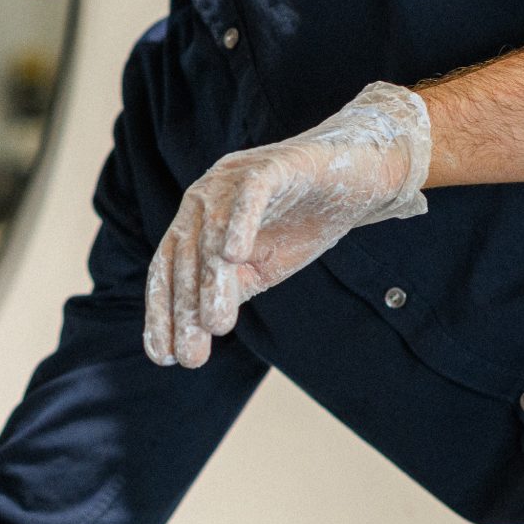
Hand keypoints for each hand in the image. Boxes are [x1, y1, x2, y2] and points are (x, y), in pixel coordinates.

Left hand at [144, 83, 431, 366]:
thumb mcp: (261, 267)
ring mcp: (237, 176)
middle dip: (185, 308)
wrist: (360, 175)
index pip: (168, 267)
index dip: (163, 312)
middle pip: (186, 254)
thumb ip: (229, 290)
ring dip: (212, 279)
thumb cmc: (303, 222)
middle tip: (192, 358)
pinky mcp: (275, 164)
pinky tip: (235, 255)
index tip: (164, 358)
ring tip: (217, 325)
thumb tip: (199, 330)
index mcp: (197, 219)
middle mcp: (207, 194)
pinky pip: (251, 192)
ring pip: (214, 229)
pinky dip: (240, 221)